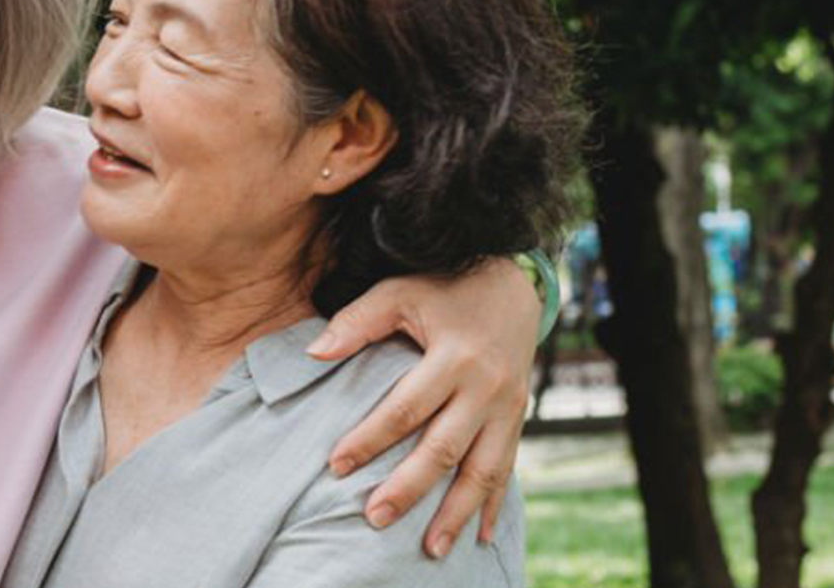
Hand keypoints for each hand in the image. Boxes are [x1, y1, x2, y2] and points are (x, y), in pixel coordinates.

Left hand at [309, 258, 541, 558]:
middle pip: (444, 448)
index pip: (405, 408)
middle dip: (409, 488)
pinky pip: (508, 468)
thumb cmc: (446, 288)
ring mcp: (507, 407)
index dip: (370, 438)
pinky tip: (480, 537)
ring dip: (457, 512)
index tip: (336, 466)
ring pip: (483, 470)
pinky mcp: (518, 419)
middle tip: (375, 519)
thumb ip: (358, 321)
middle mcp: (486, 387)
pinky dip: (494, 505)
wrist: (515, 284)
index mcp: (454, 356)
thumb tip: (314, 353)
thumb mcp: (401, 292)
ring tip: (431, 549)